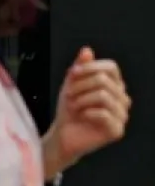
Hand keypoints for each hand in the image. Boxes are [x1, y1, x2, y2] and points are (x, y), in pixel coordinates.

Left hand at [45, 47, 130, 174]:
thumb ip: (79, 67)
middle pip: (104, 80)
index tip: (72, 73)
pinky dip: (87, 112)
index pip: (111, 67)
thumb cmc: (69, 110)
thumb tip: (87, 50)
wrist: (62, 135)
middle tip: (69, 95)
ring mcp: (122, 115)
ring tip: (74, 106)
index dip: (91, 67)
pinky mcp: (116, 131)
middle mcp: (122, 99)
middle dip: (80, 86)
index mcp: (114, 86)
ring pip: (104, 96)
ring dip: (81, 99)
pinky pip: (104, 114)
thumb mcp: (71, 85)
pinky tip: (82, 116)